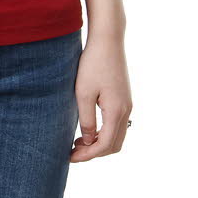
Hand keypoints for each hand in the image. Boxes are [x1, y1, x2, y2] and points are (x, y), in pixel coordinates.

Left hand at [70, 33, 131, 161]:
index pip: (104, 144)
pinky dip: (104, 132)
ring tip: (78, 142)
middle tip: (73, 152)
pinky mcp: (124, 98)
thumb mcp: (83, 93)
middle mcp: (126, 110)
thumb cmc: (92, 64)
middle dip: (94, 152)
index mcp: (116, 111)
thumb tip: (89, 142)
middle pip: (114, 144)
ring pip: (117, 135)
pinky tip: (88, 127)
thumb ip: (87, 119)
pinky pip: (117, 124)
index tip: (70, 157)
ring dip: (99, 143)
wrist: (108, 40)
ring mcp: (127, 104)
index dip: (88, 155)